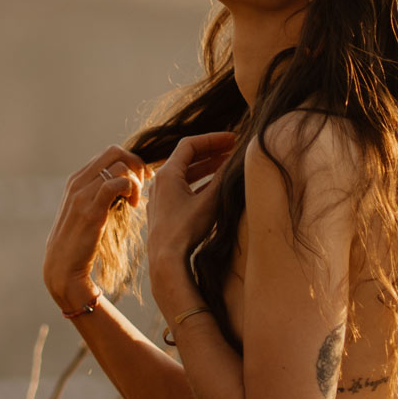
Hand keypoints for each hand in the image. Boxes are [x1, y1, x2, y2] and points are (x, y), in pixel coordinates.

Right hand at [43, 145, 150, 309]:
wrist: (62, 268)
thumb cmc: (81, 241)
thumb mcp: (88, 210)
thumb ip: (101, 193)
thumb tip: (125, 181)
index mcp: (77, 179)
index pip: (110, 153)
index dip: (132, 161)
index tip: (144, 177)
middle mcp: (78, 182)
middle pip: (115, 152)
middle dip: (136, 164)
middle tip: (145, 184)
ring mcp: (82, 194)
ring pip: (119, 165)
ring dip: (135, 180)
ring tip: (136, 200)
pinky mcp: (90, 209)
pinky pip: (116, 183)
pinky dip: (131, 188)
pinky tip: (133, 205)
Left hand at [146, 132, 234, 301]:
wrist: (166, 260)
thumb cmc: (185, 229)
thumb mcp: (210, 200)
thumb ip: (223, 178)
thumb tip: (237, 159)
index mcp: (167, 174)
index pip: (190, 144)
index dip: (213, 139)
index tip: (232, 138)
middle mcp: (160, 182)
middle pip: (187, 157)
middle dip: (211, 151)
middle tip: (232, 148)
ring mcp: (161, 197)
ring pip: (185, 174)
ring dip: (206, 167)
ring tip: (226, 163)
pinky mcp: (164, 211)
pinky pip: (183, 188)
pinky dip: (200, 183)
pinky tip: (214, 186)